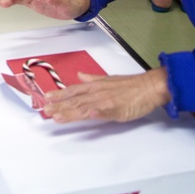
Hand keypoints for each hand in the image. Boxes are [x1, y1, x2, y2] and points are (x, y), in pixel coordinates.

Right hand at [0, 0, 89, 18]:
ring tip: (2, 3)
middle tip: (5, 1)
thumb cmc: (72, 3)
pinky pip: (24, 3)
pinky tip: (8, 4)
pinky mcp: (36, 5)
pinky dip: (16, 3)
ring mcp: (37, 0)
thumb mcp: (66, 2)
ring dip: (13, 0)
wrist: (74, 6)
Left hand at [43, 68, 171, 123]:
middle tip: (45, 111)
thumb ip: (92, 79)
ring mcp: (107, 101)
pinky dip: (97, 112)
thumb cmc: (130, 85)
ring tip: (58, 117)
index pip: (73, 91)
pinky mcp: (118, 109)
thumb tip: (79, 76)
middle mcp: (98, 93)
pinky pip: (106, 111)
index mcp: (95, 86)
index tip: (47, 98)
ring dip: (71, 112)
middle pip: (75, 100)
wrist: (149, 87)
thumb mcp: (108, 79)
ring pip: (86, 107)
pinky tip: (90, 114)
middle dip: (59, 106)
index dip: (60, 94)